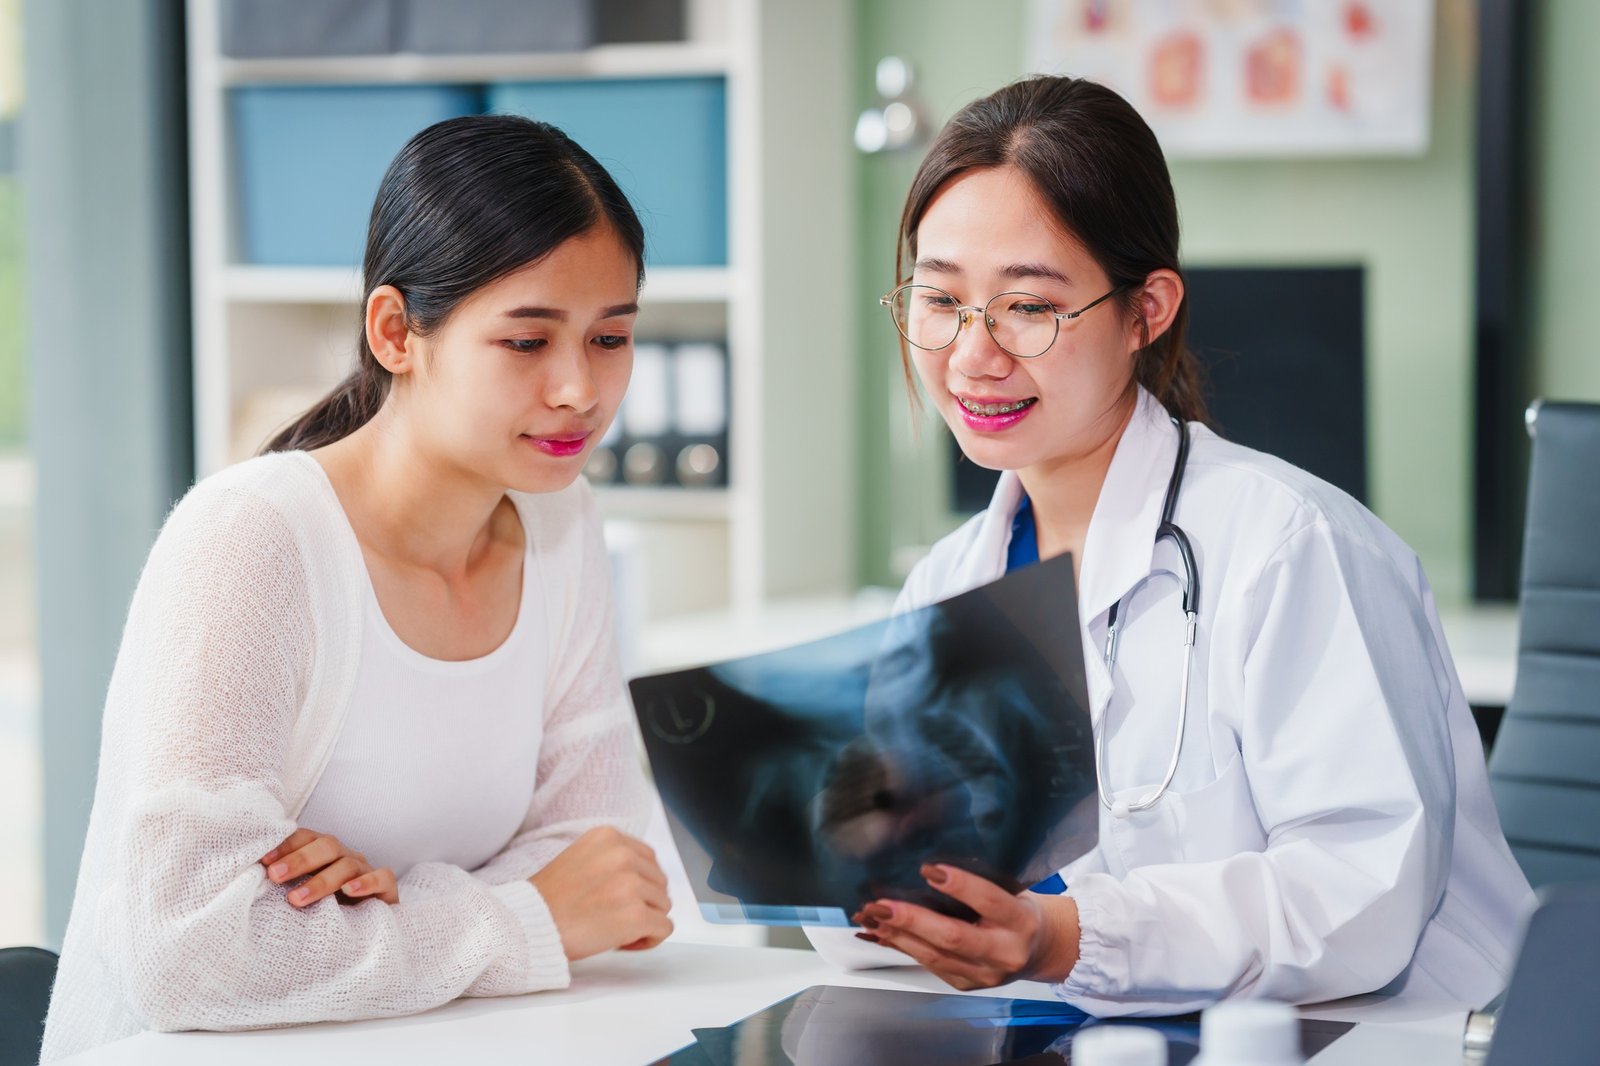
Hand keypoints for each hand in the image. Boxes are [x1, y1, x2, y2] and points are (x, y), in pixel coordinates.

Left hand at [260, 828, 398, 906]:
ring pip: (348, 864)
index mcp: (324, 855)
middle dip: (299, 860)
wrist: (364, 941)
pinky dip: (367, 882)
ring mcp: (367, 872)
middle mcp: (345, 858)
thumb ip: (284, 887)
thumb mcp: (301, 899)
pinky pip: (382, 878)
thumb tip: (248, 881)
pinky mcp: (387, 890)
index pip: (306, 837)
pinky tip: (350, 891)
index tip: (262, 861)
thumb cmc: (324, 916)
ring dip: (322, 880)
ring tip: (297, 899)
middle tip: (274, 876)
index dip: (285, 845)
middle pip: (327, 846)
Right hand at [531, 826, 672, 961]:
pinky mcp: (636, 915)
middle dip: (642, 903)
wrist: (527, 926)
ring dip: (644, 921)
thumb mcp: (581, 858)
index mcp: (609, 837)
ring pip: (663, 905)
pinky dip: (649, 939)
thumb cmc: (549, 900)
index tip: (618, 900)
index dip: (638, 884)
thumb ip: (612, 859)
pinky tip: (625, 943)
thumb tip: (646, 877)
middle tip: (614, 918)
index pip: (648, 860)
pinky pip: (664, 928)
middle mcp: (623, 855)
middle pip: (659, 883)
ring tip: (615, 930)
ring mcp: (632, 885)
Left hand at [851, 863, 1079, 989]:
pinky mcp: (966, 984)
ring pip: (935, 956)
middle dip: (912, 920)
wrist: (1039, 951)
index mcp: (1020, 921)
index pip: (990, 901)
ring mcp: (984, 974)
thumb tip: (929, 869)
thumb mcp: (1012, 891)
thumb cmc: (1019, 912)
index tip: (929, 870)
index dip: (960, 886)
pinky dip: (902, 948)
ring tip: (871, 917)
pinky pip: (928, 966)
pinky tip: (881, 934)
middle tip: (881, 904)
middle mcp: (1004, 952)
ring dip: (898, 935)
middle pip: (954, 937)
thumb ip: (980, 884)